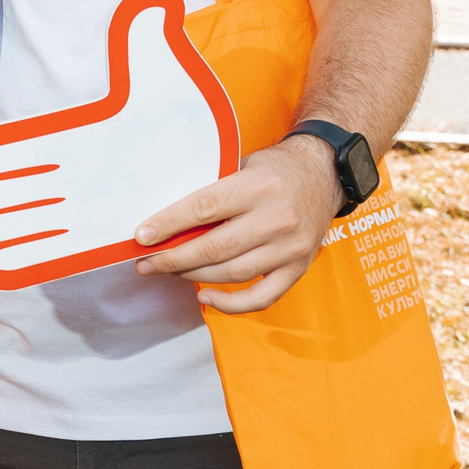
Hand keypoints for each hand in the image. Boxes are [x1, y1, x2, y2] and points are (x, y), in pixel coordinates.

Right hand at [0, 0, 238, 290]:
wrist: (213, 158)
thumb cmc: (187, 118)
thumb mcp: (170, 75)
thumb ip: (151, 41)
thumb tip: (154, 2)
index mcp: (83, 137)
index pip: (28, 148)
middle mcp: (79, 176)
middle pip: (17, 190)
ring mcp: (89, 206)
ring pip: (30, 222)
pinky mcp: (105, 232)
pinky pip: (60, 249)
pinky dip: (28, 258)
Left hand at [131, 136, 345, 311]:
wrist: (326, 174)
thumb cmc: (277, 168)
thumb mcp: (244, 164)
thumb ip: (213, 189)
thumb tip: (168, 217)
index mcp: (259, 186)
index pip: (204, 208)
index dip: (169, 225)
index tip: (142, 236)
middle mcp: (277, 218)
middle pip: (214, 248)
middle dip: (173, 259)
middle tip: (147, 262)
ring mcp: (290, 247)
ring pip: (232, 274)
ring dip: (194, 277)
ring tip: (170, 271)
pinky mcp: (299, 268)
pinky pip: (262, 297)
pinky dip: (231, 304)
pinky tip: (206, 297)